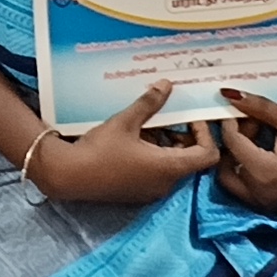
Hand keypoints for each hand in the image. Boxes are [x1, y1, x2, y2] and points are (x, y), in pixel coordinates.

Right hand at [22, 82, 219, 205]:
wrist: (69, 175)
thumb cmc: (100, 149)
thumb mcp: (126, 121)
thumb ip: (149, 103)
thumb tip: (166, 84)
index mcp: (169, 168)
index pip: (207, 154)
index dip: (205, 133)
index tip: (191, 116)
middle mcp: (165, 184)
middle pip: (190, 159)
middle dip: (184, 135)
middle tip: (171, 113)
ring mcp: (151, 190)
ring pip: (172, 164)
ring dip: (167, 142)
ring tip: (150, 121)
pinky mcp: (137, 191)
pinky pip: (157, 171)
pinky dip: (155, 154)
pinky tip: (136, 136)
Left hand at [214, 88, 276, 211]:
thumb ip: (258, 107)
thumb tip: (228, 93)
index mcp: (266, 171)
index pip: (233, 144)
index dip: (230, 123)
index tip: (236, 109)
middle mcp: (260, 192)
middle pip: (225, 164)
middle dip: (232, 143)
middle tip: (249, 125)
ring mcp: (262, 201)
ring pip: (229, 177)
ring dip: (234, 156)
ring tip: (254, 136)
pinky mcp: (264, 202)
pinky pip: (240, 185)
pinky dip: (241, 167)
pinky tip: (257, 149)